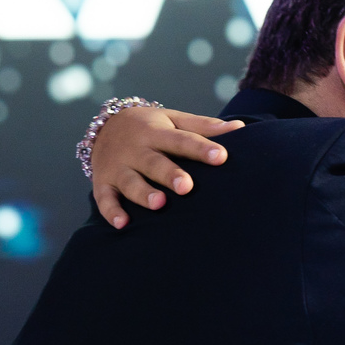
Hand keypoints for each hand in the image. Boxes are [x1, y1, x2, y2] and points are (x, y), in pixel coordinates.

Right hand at [91, 108, 244, 228]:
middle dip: (170, 174)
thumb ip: (204, 126)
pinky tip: (123, 224)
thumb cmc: (151, 127)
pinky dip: (112, 212)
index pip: (182, 140)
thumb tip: (240, 127)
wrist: (103, 126)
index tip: (221, 156)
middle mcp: (137, 149)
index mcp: (157, 132)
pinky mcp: (103, 183)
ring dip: (143, 193)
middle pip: (154, 162)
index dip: (201, 149)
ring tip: (160, 204)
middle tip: (187, 186)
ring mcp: (118, 167)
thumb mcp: (174, 119)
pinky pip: (105, 199)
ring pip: (130, 182)